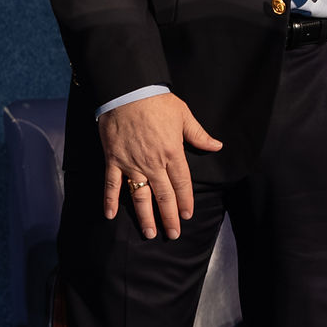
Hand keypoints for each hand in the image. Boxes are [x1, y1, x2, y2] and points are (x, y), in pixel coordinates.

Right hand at [99, 93, 220, 238]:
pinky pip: (112, 184)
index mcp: (172, 153)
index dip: (185, 202)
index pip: (182, 184)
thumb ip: (199, 135)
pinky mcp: (114, 160)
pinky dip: (110, 200)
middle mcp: (153, 163)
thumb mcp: (183, 115)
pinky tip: (110, 215)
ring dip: (145, 216)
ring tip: (150, 233)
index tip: (187, 216)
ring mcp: (132, 163)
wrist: (127, 91)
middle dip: (169, 217)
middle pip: (163, 196)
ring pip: (140, 196)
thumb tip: (217, 145)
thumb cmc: (157, 101)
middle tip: (173, 234)